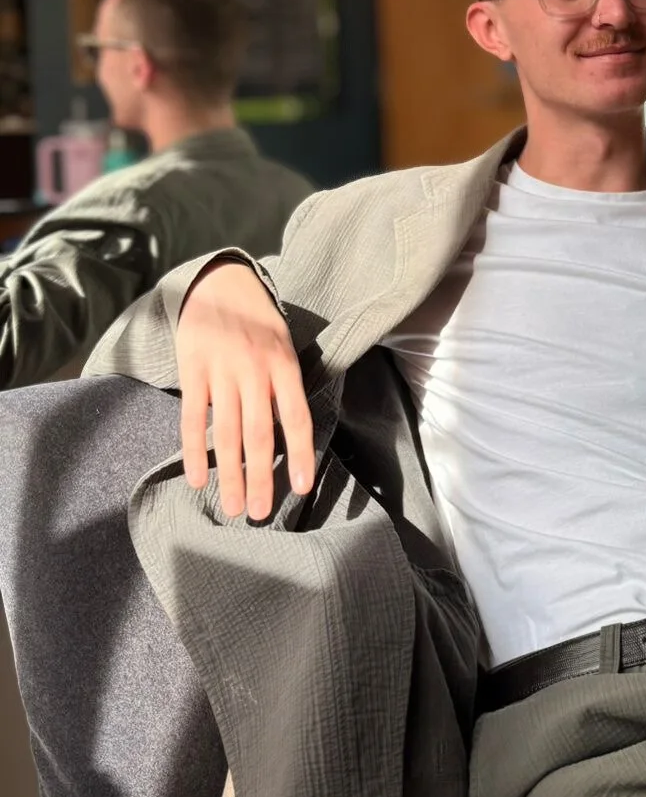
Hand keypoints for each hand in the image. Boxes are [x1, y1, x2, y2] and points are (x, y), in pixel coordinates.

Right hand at [177, 261, 314, 520]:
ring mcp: (222, 371)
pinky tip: (196, 478)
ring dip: (229, 474)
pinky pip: (192, 418)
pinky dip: (194, 450)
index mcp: (284, 365)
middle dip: (261, 477)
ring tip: (232, 507)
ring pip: (228, 432)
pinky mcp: (193, 370)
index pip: (295, 417)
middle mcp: (255, 371)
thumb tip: (293, 438)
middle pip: (260, 433)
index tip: (301, 488)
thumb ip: (285, 386)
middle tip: (258, 513)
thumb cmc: (258, 323)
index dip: (300, 454)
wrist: (218, 283)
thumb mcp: (283, 345)